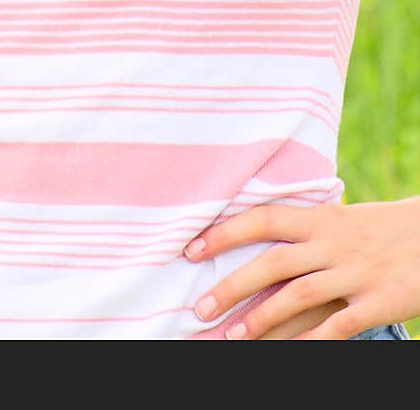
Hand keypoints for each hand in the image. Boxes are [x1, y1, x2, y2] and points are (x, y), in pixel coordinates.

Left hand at [185, 196, 419, 338]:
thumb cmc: (382, 228)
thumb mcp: (342, 218)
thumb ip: (306, 229)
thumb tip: (257, 231)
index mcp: (321, 219)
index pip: (264, 219)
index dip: (225, 232)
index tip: (190, 249)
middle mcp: (333, 243)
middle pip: (273, 263)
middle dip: (232, 286)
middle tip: (200, 308)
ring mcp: (355, 273)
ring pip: (298, 296)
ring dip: (262, 318)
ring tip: (231, 337)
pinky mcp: (379, 301)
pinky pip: (339, 326)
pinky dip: (311, 341)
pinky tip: (288, 354)